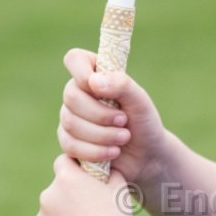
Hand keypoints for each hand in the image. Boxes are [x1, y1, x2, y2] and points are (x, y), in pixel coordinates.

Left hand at [34, 156, 136, 215]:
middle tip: (94, 212)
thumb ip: (111, 176)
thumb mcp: (120, 193)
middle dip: (72, 197)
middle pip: (59, 190)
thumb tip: (107, 171)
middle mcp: (48, 197)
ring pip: (53, 215)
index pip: (64, 162)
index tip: (89, 179)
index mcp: (67, 180)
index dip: (77, 168)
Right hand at [58, 49, 165, 186]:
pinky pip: (70, 145)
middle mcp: (78, 93)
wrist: (146, 155)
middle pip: (71, 97)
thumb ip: (122, 85)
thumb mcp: (140, 102)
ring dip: (102, 135)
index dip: (82, 73)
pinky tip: (113, 152)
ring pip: (70, 124)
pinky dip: (95, 151)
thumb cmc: (143, 122)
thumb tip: (94, 82)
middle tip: (124, 121)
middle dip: (100, 114)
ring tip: (124, 138)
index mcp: (94, 74)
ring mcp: (70, 117)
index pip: (74, 59)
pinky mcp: (69, 141)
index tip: (100, 89)